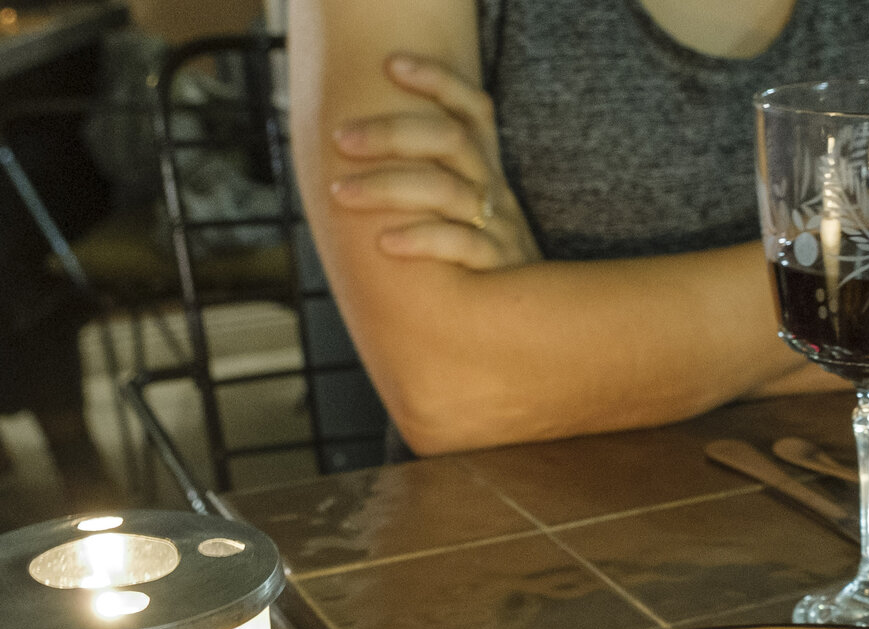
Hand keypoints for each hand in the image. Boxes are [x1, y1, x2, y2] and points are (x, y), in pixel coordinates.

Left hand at [326, 53, 541, 270]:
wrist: (527, 324)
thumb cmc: (474, 265)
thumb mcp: (460, 215)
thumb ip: (423, 185)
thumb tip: (351, 164)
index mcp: (485, 171)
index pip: (473, 110)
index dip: (439, 80)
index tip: (392, 64)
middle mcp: (495, 191)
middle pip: (451, 141)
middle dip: (392, 133)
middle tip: (341, 139)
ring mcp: (501, 228)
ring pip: (446, 191)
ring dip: (388, 187)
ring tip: (341, 194)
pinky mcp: (499, 269)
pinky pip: (461, 245)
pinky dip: (421, 240)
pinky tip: (385, 243)